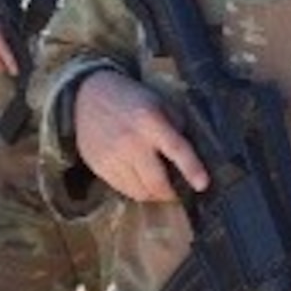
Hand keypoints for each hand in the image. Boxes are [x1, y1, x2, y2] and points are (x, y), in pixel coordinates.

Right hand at [73, 70, 205, 200]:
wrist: (88, 96)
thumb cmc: (131, 99)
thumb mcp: (159, 103)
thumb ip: (176, 127)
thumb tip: (193, 154)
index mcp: (150, 121)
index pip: (176, 149)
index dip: (192, 169)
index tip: (202, 185)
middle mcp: (131, 142)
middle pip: (157, 182)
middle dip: (171, 192)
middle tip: (177, 191)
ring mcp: (113, 157)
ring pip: (140, 192)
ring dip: (154, 194)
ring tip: (158, 186)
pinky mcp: (100, 167)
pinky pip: (124, 190)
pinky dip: (137, 190)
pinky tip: (140, 180)